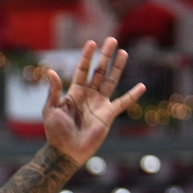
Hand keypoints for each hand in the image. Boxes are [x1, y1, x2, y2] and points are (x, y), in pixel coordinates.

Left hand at [42, 38, 144, 166]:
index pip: (82, 70)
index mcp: (74, 93)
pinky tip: (142, 86)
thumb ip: (53, 91)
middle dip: (105, 56)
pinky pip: (122, 103)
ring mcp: (99, 104)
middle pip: (99, 72)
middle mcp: (88, 95)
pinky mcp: (108, 115)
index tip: (92, 42)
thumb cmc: (56, 132)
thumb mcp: (51, 110)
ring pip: (111, 82)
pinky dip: (132, 95)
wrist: (66, 151)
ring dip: (117, 68)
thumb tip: (50, 72)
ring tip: (123, 52)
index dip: (86, 57)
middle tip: (112, 40)